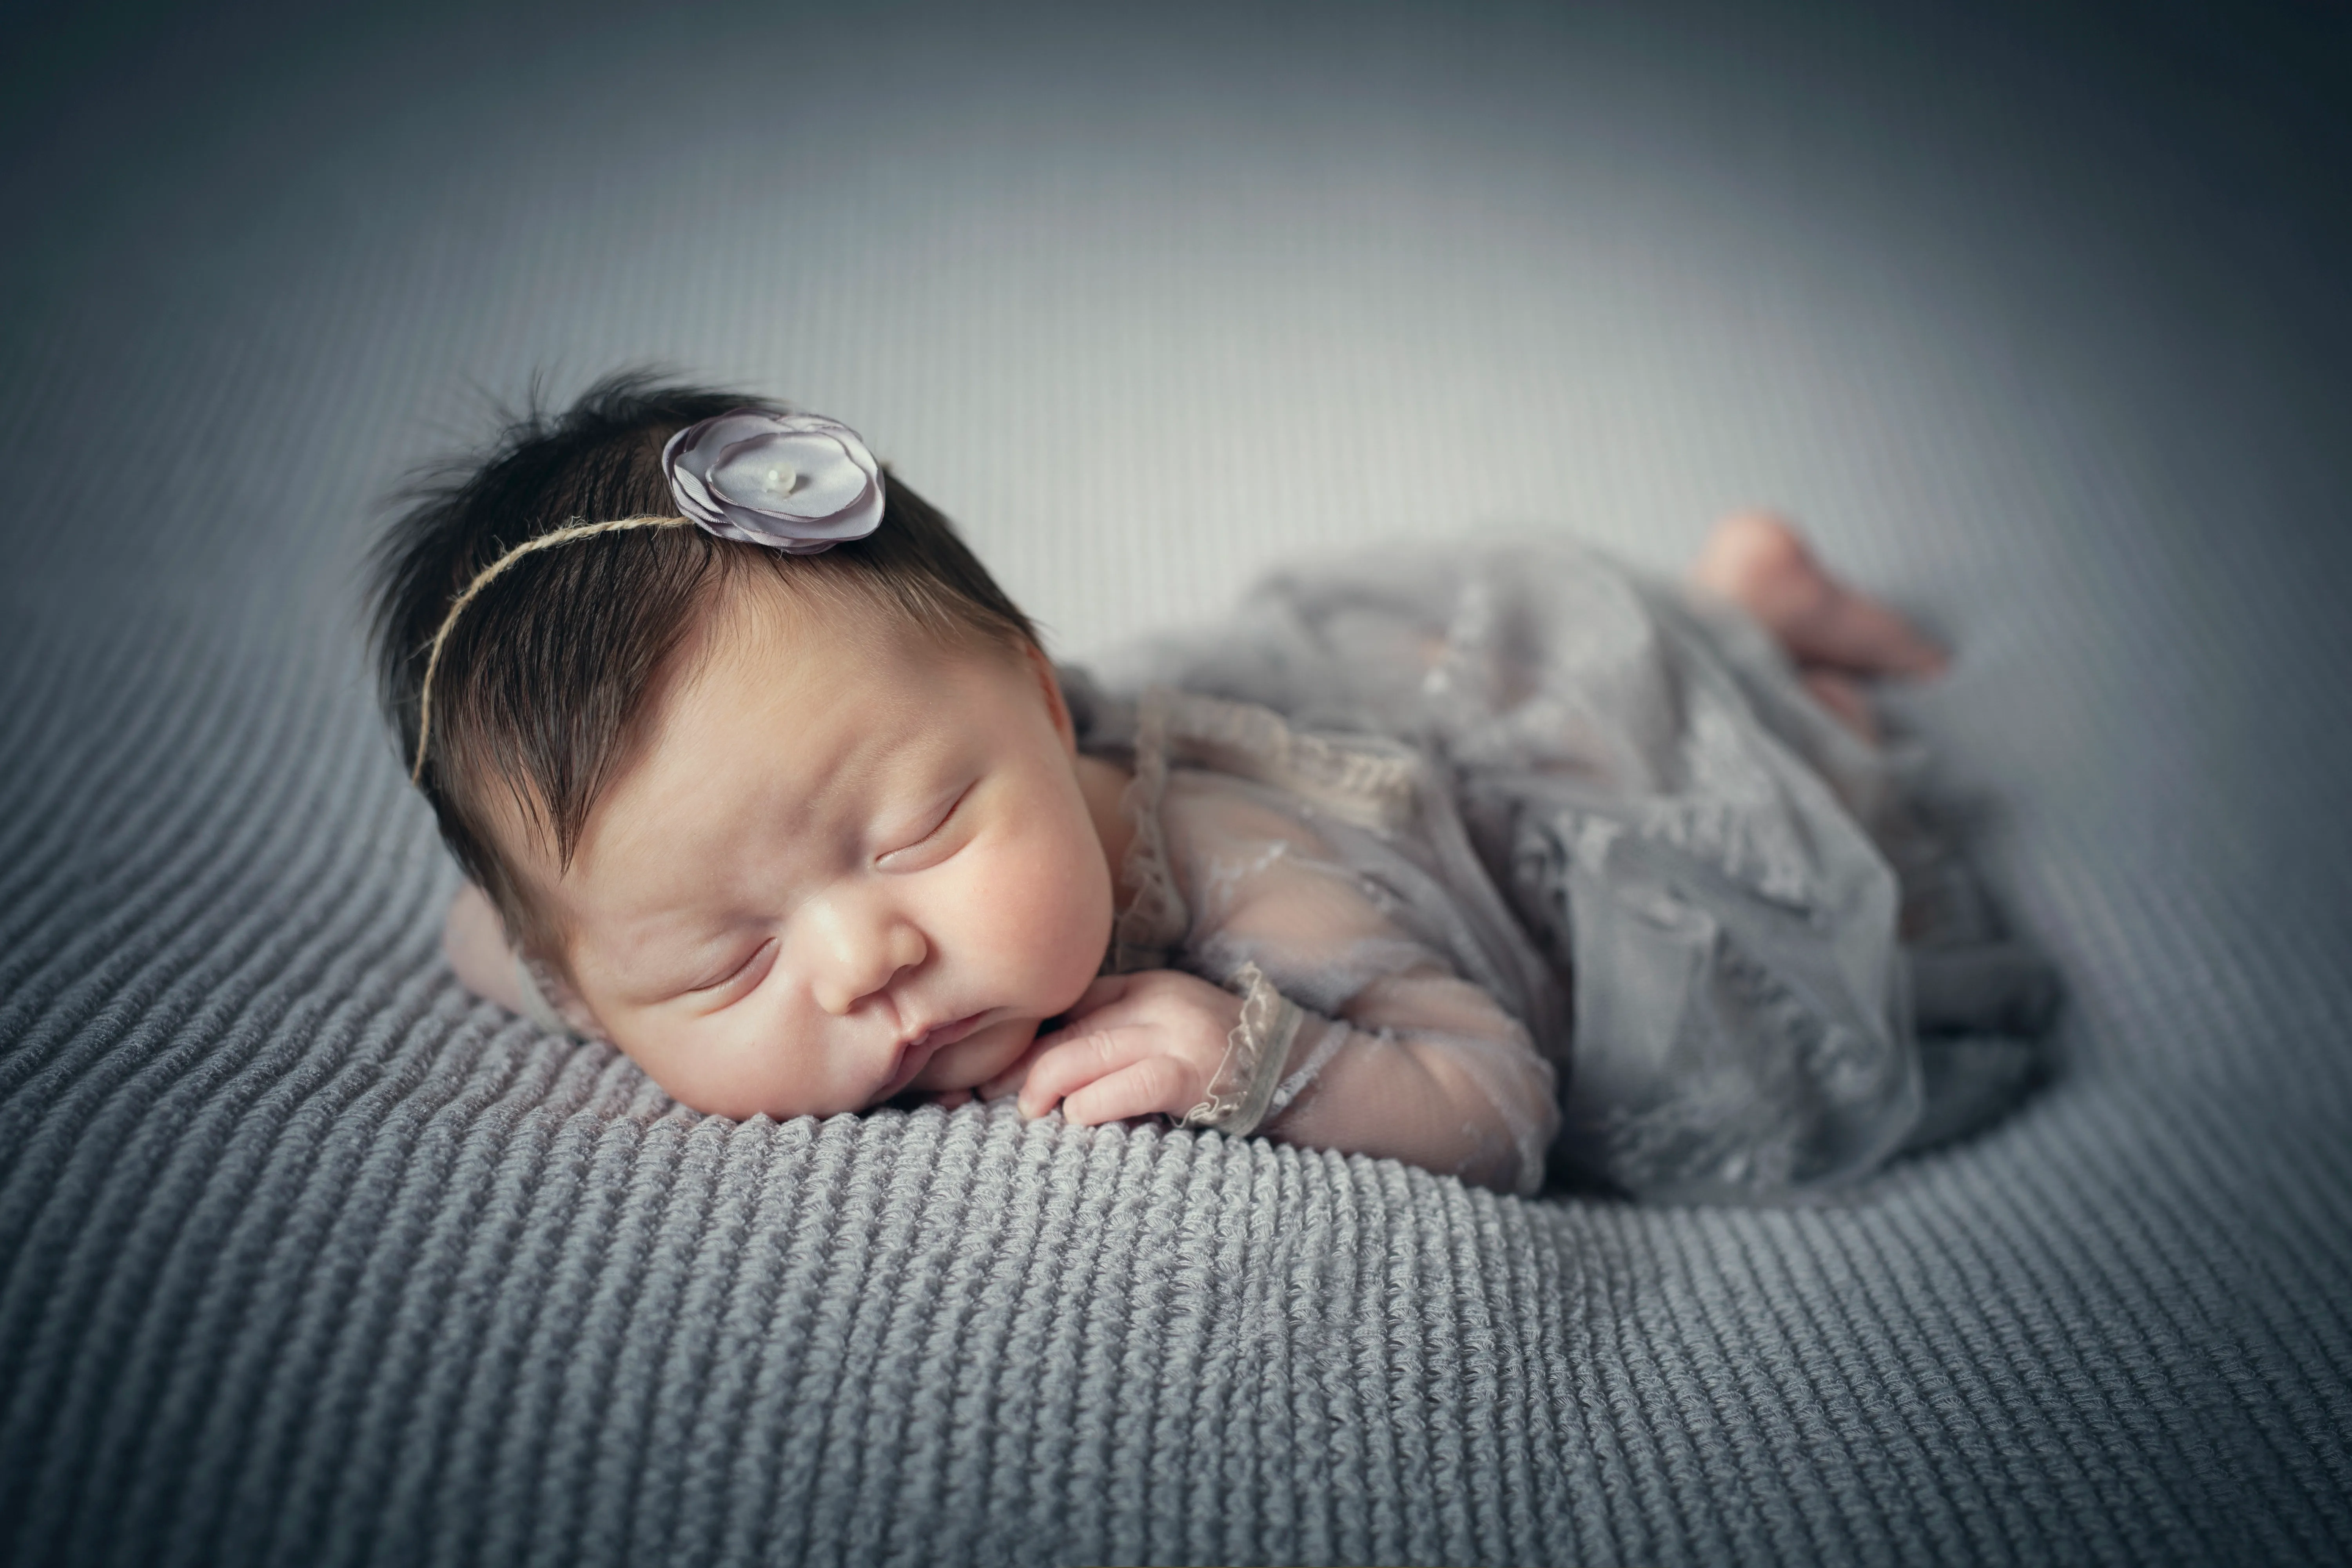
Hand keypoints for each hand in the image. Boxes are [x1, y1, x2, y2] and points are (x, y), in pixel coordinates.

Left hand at [978, 970, 1244, 1126]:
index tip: (988, 1068)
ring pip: (1086, 1055)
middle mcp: (1157, 1004)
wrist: (1291, 1072)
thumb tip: (1037, 1061)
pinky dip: (1092, 1104)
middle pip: (1068, 1032)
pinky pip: (1126, 1086)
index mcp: (1144, 987)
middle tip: (990, 1097)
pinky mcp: (1190, 1075)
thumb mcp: (1162, 1025)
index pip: (1069, 1007)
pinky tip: (1077, 1117)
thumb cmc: (1215, 1057)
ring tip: (1029, 1112)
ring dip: (1045, 1088)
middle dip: (1020, 1068)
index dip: (1022, 1040)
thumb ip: (1111, 1029)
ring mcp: (1175, 1038)